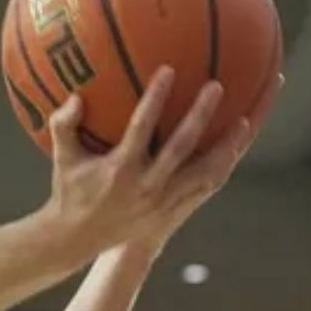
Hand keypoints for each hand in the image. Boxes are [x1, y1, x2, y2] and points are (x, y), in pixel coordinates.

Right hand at [47, 67, 282, 260]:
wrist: (80, 239)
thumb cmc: (71, 190)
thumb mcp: (63, 159)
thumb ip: (64, 125)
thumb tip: (75, 96)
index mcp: (121, 169)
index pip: (141, 128)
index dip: (155, 99)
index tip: (169, 70)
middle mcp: (148, 186)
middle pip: (181, 147)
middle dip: (200, 116)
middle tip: (217, 86)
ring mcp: (165, 201)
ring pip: (204, 172)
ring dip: (227, 147)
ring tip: (247, 121)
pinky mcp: (175, 211)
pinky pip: (207, 187)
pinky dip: (223, 167)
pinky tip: (238, 148)